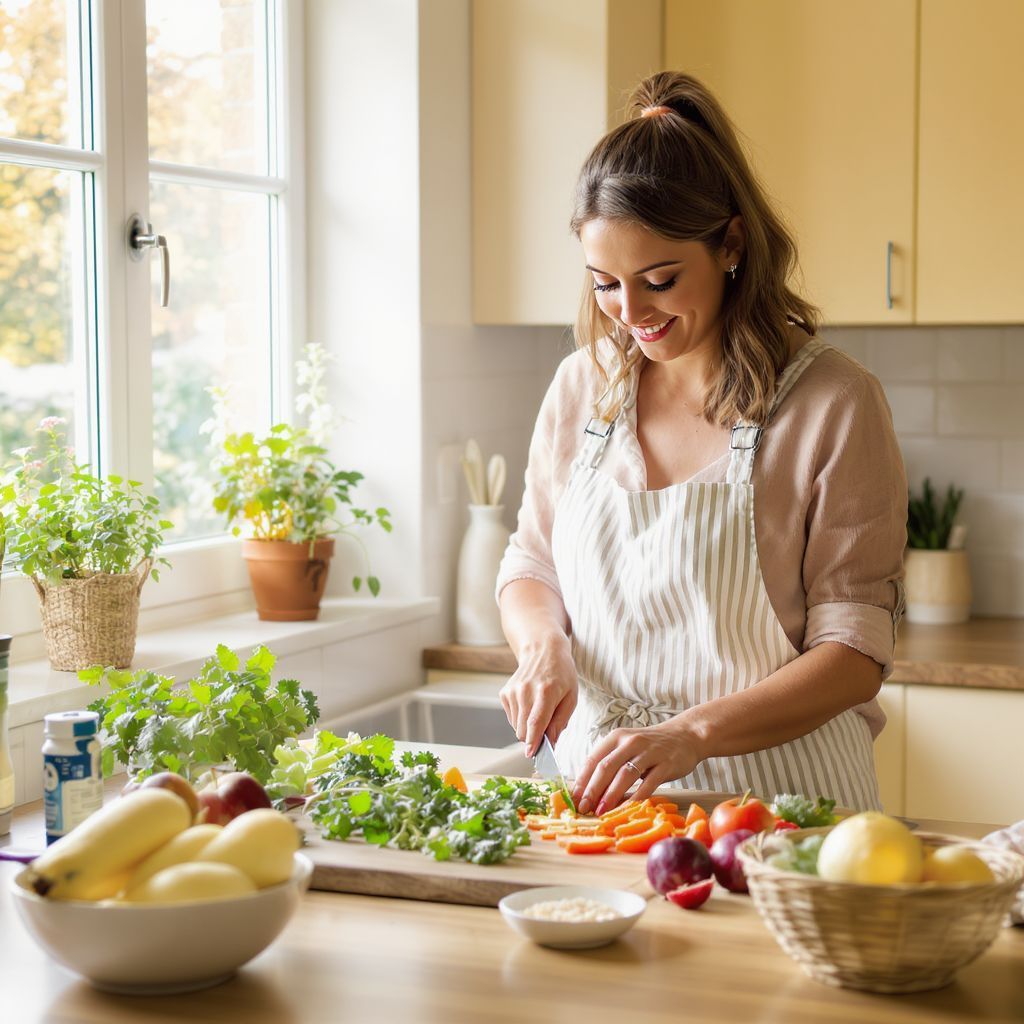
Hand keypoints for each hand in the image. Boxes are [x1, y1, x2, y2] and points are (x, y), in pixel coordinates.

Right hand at [499, 634, 577, 757]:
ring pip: (517, 727)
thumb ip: (560, 721)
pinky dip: (521, 718)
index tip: (531, 754)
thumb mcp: (571, 697)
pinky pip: (511, 718)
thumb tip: (550, 743)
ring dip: (528, 727)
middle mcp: (526, 691)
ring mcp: (513, 691)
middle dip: (534, 737)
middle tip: (546, 730)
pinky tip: (530, 704)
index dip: (533, 741)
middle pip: (523, 729)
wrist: (543, 650)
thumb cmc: (562, 674)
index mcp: (546, 691)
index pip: (536, 721)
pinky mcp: (505, 693)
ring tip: (539, 710)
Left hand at [572, 716, 702, 815]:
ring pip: (625, 775)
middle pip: (606, 767)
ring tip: (601, 811)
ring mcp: (649, 752)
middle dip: (592, 790)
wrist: (685, 736)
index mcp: (616, 737)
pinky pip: (648, 784)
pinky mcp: (666, 763)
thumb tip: (588, 791)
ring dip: (611, 795)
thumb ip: (611, 765)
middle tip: (584, 808)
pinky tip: (628, 810)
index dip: (582, 780)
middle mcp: (630, 741)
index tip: (573, 799)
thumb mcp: (627, 748)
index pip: (593, 759)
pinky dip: (636, 798)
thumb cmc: (650, 747)